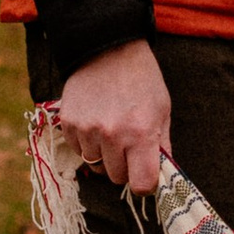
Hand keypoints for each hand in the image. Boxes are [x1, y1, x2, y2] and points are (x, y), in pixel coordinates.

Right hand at [57, 39, 169, 196]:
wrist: (107, 49)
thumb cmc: (142, 80)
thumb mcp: (162, 110)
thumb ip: (163, 146)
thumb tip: (164, 177)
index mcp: (141, 133)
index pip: (141, 184)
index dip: (145, 183)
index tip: (145, 174)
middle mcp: (113, 135)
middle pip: (117, 178)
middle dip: (125, 167)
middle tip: (129, 145)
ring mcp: (88, 130)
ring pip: (96, 166)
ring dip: (104, 155)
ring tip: (111, 128)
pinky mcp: (69, 124)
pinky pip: (79, 151)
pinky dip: (87, 143)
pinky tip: (95, 121)